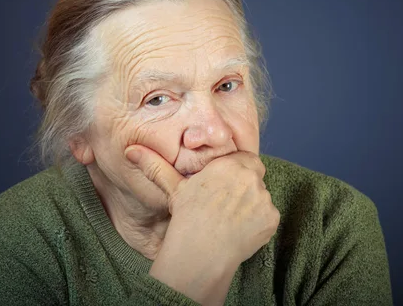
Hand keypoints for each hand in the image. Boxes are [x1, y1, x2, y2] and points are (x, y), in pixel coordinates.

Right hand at [124, 146, 279, 304]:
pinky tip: (240, 230)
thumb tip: (131, 150)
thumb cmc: (186, 218)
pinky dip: (259, 223)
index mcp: (230, 165)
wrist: (201, 253)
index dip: (236, 171)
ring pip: (261, 197)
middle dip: (244, 186)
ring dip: (251, 205)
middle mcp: (250, 178)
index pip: (246, 158)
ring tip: (230, 219)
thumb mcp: (173, 188)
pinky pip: (268, 216)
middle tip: (226, 203)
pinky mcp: (271, 218)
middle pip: (255, 176)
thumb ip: (156, 166)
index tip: (225, 184)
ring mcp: (264, 199)